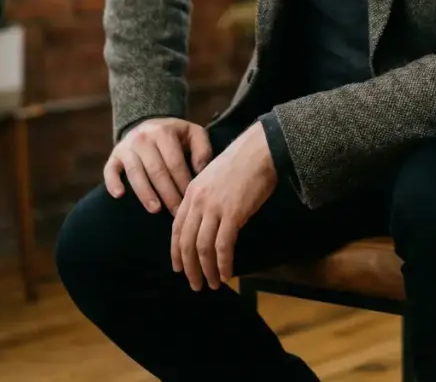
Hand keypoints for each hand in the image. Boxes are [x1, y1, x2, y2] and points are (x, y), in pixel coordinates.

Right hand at [104, 117, 212, 215]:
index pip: (174, 162)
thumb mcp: (193, 133)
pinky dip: (113, 182)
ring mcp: (126, 147)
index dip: (182, 182)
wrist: (149, 125)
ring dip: (145, 193)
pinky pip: (110, 170)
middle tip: (176, 213)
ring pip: (135, 172)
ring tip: (155, 210)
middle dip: (168, 194)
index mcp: (164, 132)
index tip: (189, 200)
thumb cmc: (175, 135)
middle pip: (156, 170)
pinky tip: (119, 196)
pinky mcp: (114, 156)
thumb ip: (202, 149)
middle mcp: (143, 138)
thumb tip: (200, 171)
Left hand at [170, 120, 276, 291]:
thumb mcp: (213, 177)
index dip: (176, 252)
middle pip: (187, 242)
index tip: (179, 268)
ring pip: (203, 247)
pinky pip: (223, 246)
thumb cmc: (241, 161)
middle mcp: (198, 201)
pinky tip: (226, 274)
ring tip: (212, 284)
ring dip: (206, 270)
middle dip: (189, 268)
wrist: (259, 150)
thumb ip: (204, 198)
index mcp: (192, 192)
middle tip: (195, 285)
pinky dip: (223, 263)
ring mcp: (215, 207)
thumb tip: (205, 222)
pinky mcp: (233, 213)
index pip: (177, 228)